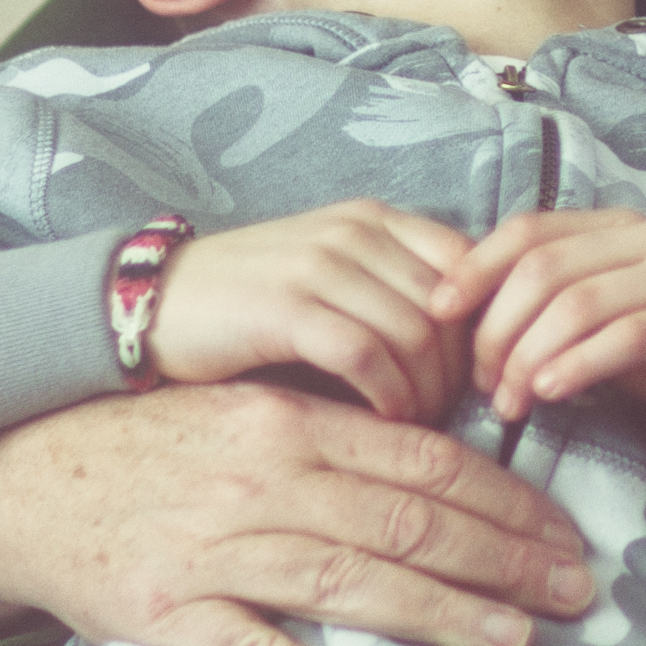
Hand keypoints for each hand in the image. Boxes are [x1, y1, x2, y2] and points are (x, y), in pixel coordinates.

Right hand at [0, 381, 594, 645]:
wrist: (20, 484)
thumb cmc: (148, 449)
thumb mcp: (244, 414)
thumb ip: (333, 438)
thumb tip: (441, 469)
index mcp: (286, 424)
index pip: (423, 462)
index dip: (507, 500)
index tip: (563, 533)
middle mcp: (260, 480)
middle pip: (406, 523)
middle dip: (505, 559)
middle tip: (575, 592)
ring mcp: (214, 551)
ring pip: (352, 583)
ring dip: (444, 615)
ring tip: (516, 641)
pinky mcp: (169, 615)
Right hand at [145, 200, 472, 416]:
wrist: (158, 302)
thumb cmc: (254, 304)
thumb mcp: (334, 276)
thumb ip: (394, 292)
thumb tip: (471, 350)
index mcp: (374, 219)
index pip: (471, 265)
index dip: (486, 327)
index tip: (479, 379)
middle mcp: (354, 233)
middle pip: (450, 309)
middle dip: (460, 374)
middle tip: (451, 418)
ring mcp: (320, 266)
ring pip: (415, 335)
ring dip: (427, 393)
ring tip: (417, 425)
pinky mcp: (288, 308)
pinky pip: (367, 355)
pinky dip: (389, 396)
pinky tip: (385, 420)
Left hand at [444, 205, 645, 445]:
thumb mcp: (601, 323)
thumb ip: (547, 310)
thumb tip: (463, 324)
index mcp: (613, 229)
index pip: (526, 232)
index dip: (473, 268)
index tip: (436, 315)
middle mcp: (645, 238)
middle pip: (542, 270)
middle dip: (497, 330)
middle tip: (483, 386)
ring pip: (578, 303)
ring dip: (531, 358)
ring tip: (511, 403)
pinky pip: (629, 334)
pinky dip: (581, 364)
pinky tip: (553, 394)